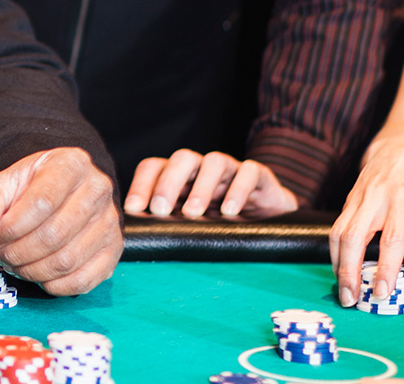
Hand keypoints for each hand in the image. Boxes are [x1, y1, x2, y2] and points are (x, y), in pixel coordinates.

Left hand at [0, 147, 121, 295]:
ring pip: (67, 260)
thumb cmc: (27, 188)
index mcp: (71, 163)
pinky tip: (37, 275)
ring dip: (31, 271)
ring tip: (13, 263)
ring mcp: (110, 221)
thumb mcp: (1, 184)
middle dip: (17, 252)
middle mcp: (98, 189)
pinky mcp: (114, 250)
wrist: (55, 193)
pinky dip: (54, 286)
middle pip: (54, 234)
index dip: (11, 227)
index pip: (42, 201)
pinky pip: (84, 280)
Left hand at [122, 149, 298, 218]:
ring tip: (193, 213)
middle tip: (159, 209)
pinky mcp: (258, 174)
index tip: (133, 209)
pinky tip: (230, 211)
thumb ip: (170, 224)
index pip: (154, 167)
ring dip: (201, 187)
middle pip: (182, 159)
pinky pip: (249, 172)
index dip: (141, 184)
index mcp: (181, 176)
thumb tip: (140, 243)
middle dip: (168, 183)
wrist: (270, 216)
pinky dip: (239, 189)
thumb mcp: (193, 221)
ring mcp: (230, 169)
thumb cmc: (222, 220)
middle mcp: (203, 167)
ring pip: (214, 162)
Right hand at [329, 134, 403, 306]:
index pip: (391, 239)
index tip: (382, 293)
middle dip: (348, 271)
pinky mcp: (347, 201)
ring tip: (344, 290)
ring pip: (337, 233)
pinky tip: (343, 270)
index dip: (385, 268)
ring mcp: (357, 197)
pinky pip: (336, 229)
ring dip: (337, 265)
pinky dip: (336, 253)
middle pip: (353, 237)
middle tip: (350, 299)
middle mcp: (376, 198)